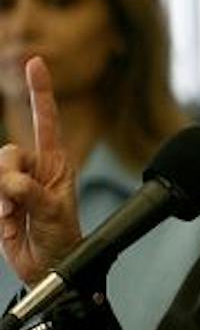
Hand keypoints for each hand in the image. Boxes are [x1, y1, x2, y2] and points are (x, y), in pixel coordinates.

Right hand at [0, 58, 81, 285]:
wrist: (48, 266)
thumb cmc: (63, 238)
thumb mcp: (54, 214)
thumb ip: (32, 193)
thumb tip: (11, 182)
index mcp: (55, 164)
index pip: (47, 120)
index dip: (40, 91)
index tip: (35, 63)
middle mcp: (34, 169)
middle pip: (6, 153)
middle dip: (8, 178)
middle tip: (19, 203)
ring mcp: (13, 184)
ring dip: (1, 199)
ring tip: (16, 217)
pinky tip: (7, 222)